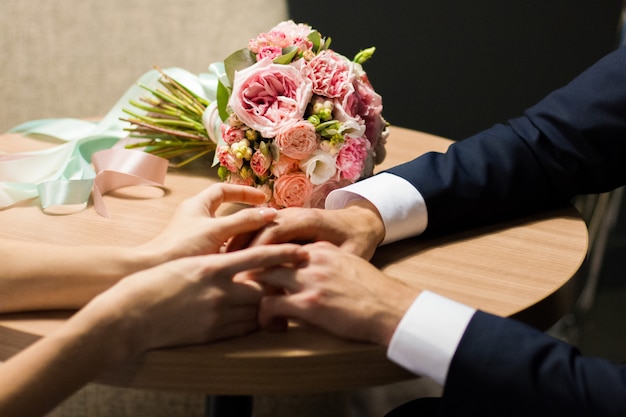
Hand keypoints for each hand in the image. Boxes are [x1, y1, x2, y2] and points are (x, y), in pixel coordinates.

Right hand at [79, 243, 307, 356]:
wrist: (129, 316)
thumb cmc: (152, 283)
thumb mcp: (187, 265)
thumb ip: (214, 266)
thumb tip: (236, 265)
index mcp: (212, 266)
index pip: (258, 257)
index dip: (283, 253)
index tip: (302, 251)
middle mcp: (218, 290)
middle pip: (264, 287)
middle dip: (280, 284)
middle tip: (295, 280)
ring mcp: (216, 314)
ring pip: (256, 310)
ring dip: (267, 305)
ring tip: (278, 301)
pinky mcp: (211, 334)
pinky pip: (243, 328)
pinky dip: (252, 322)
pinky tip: (255, 319)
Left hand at [140, 183, 278, 261]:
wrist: (154, 271)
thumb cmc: (182, 247)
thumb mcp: (218, 231)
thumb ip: (244, 221)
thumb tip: (270, 213)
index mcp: (197, 205)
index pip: (224, 190)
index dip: (245, 192)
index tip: (263, 200)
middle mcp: (195, 218)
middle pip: (225, 210)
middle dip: (246, 214)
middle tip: (264, 219)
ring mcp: (195, 237)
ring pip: (223, 231)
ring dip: (241, 234)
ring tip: (260, 240)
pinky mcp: (195, 254)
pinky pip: (220, 247)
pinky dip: (233, 250)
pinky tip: (246, 260)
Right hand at [229, 199, 385, 259]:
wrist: (361, 221)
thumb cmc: (358, 240)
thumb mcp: (353, 253)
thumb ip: (332, 263)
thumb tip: (313, 284)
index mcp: (308, 220)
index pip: (275, 232)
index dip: (259, 251)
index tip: (246, 272)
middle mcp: (294, 214)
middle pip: (259, 228)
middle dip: (242, 248)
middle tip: (226, 271)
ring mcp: (287, 216)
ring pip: (256, 228)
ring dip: (240, 246)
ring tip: (225, 268)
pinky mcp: (283, 222)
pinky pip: (260, 231)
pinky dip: (247, 244)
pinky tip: (237, 263)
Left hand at [249, 242, 418, 345]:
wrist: (392, 308)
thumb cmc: (373, 292)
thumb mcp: (348, 265)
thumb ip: (325, 263)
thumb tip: (306, 273)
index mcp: (320, 249)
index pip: (281, 247)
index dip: (263, 258)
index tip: (253, 270)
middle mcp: (311, 259)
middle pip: (266, 257)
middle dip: (249, 270)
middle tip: (239, 285)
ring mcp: (309, 280)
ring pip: (262, 277)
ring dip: (252, 292)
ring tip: (249, 306)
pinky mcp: (309, 303)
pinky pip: (269, 304)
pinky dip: (263, 315)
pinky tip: (269, 323)